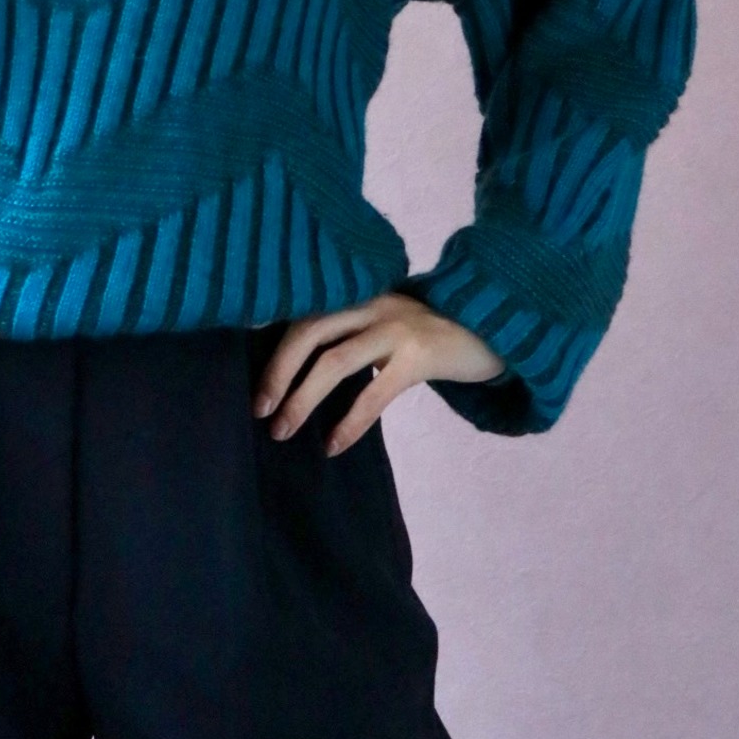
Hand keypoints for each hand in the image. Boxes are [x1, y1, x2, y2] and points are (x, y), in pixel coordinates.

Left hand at [251, 293, 506, 456]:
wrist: (496, 328)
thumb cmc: (431, 333)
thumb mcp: (387, 321)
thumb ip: (351, 330)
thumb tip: (301, 364)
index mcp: (359, 293)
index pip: (304, 308)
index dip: (269, 330)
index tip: (241, 353)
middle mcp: (372, 302)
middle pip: (308, 332)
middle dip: (277, 372)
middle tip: (259, 409)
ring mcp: (396, 327)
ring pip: (334, 361)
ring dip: (301, 399)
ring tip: (282, 430)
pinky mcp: (420, 356)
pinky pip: (375, 393)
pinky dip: (348, 422)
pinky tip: (332, 445)